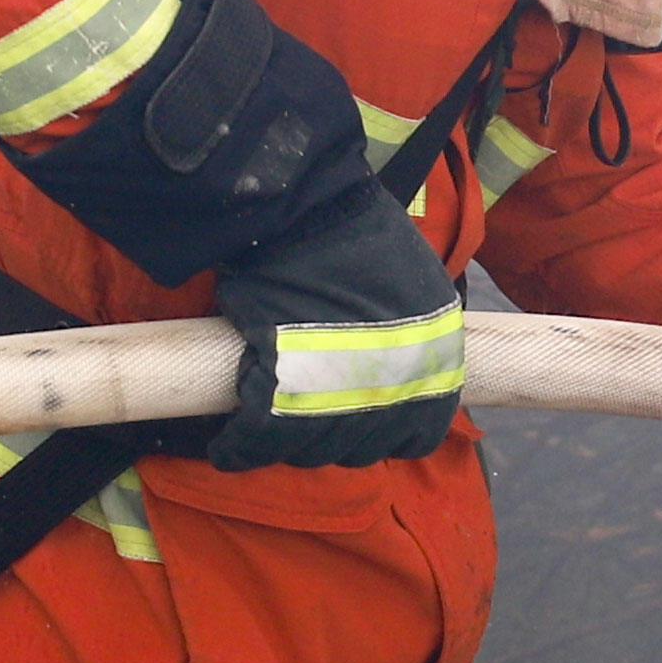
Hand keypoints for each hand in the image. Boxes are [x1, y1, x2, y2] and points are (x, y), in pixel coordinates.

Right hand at [205, 177, 469, 468]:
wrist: (308, 212)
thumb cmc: (359, 234)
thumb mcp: (413, 286)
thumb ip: (407, 331)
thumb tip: (386, 354)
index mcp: (432, 365)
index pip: (416, 435)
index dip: (384, 430)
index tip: (358, 415)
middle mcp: (395, 392)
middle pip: (359, 447)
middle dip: (332, 437)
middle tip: (305, 415)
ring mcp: (341, 399)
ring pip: (311, 451)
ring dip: (287, 446)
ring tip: (266, 430)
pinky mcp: (282, 395)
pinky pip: (259, 442)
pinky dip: (240, 450)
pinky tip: (229, 450)